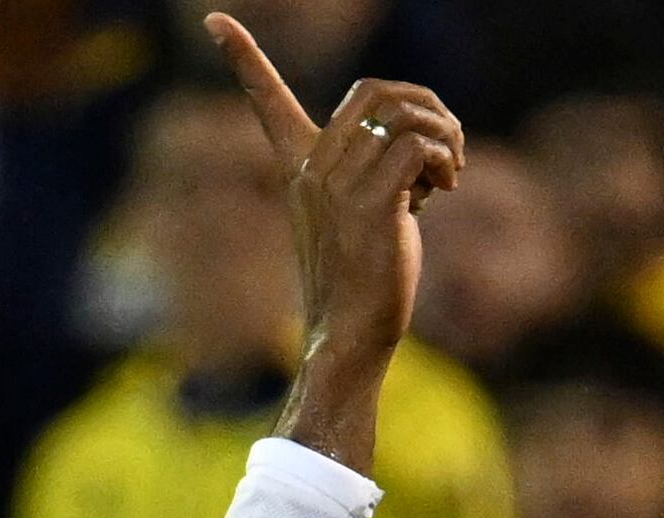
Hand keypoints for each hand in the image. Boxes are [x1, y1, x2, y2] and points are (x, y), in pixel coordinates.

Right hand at [207, 13, 460, 473]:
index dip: (243, 59)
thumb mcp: (358, 217)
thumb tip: (421, 142)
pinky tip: (445, 190)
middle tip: (444, 153)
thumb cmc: (360, 285)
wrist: (350, 338)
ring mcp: (339, 185)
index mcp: (299, 169)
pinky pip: (420, 143)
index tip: (215, 20)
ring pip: (405, 113)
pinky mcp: (371, 203)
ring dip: (445, 135)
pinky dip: (446, 158)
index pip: (266, 100)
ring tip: (449, 175)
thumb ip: (373, 173)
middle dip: (426, 106)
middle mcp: (312, 169)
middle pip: (376, 88)